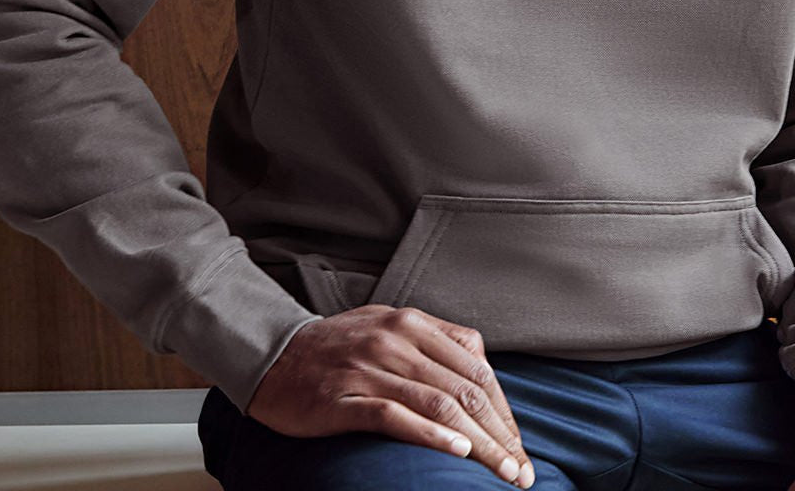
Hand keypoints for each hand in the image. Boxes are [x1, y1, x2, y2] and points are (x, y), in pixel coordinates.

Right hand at [245, 304, 535, 485]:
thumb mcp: (388, 327)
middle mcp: (397, 340)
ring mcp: (371, 367)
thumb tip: (480, 373)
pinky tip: (456, 453)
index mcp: (413, 323)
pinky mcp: (344, 397)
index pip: (475, 367)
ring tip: (503, 472)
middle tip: (521, 471)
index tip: (519, 444)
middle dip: (500, 434)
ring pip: (439, 405)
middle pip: (464, 390)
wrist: (273, 353)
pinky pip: (395, 416)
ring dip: (479, 443)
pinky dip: (430, 435)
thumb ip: (433, 344)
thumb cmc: (337, 346)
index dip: (503, 410)